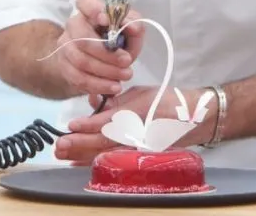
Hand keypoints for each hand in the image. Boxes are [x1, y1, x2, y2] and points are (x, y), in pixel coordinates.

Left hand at [54, 87, 215, 164]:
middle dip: (80, 144)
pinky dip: (96, 161)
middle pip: (104, 142)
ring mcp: (140, 148)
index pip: (109, 121)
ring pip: (107, 154)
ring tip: (64, 155)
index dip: (88, 124)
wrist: (195, 118)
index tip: (71, 125)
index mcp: (139, 114)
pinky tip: (80, 163)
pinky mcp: (141, 156)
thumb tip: (94, 100)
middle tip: (60, 145)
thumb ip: (117, 99)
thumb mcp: (141, 93)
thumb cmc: (168, 101)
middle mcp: (138, 133)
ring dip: (83, 155)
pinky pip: (114, 160)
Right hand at [55, 0, 143, 96]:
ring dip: (106, 71)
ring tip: (125, 76)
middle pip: (82, 38)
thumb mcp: (130, 30)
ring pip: (81, 61)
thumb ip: (134, 25)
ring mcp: (66, 46)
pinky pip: (78, 78)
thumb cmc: (116, 39)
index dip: (93, 10)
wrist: (98, 61)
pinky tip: (113, 86)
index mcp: (89, 10)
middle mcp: (73, 25)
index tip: (107, 20)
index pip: (84, 2)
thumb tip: (133, 27)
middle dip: (107, 53)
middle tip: (127, 61)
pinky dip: (98, 85)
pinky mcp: (64, 67)